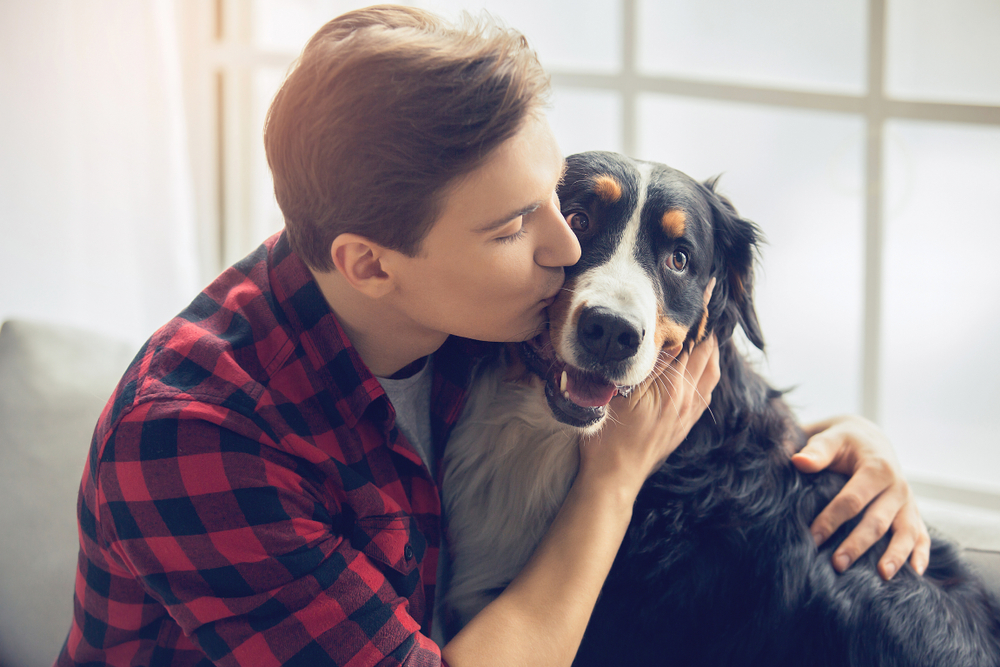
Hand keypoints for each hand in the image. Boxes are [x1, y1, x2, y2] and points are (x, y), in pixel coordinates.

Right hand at [580, 281, 719, 494]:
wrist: (614, 478)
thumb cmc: (608, 437)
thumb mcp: (619, 393)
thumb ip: (644, 365)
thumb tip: (664, 335)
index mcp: (673, 387)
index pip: (694, 340)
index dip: (701, 314)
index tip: (707, 289)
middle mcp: (687, 399)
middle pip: (708, 354)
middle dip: (710, 327)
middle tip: (709, 302)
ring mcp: (688, 414)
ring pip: (711, 373)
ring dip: (711, 350)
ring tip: (707, 330)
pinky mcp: (684, 425)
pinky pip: (706, 392)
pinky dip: (708, 372)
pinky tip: (701, 368)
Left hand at [792, 415, 929, 579]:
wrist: (869, 439)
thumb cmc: (843, 441)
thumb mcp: (831, 438)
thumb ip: (816, 451)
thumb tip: (798, 461)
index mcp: (877, 468)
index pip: (852, 500)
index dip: (832, 520)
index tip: (813, 539)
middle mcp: (897, 486)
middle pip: (877, 521)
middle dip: (858, 544)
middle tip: (838, 565)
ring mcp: (908, 501)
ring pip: (905, 532)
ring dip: (895, 555)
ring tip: (882, 576)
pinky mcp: (914, 512)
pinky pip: (922, 535)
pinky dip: (922, 554)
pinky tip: (915, 574)